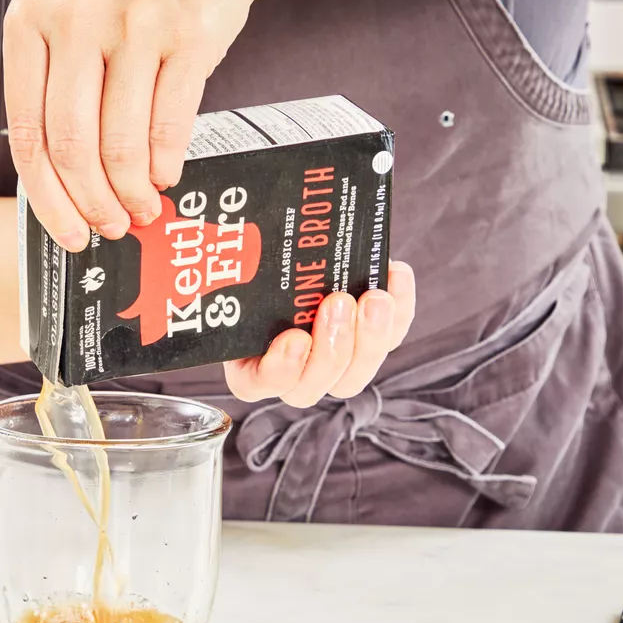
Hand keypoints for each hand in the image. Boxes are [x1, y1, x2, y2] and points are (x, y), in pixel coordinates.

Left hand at [1, 0, 267, 250]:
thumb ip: (58, 84)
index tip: (68, 234)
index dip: (48, 200)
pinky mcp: (189, 33)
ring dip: (134, 192)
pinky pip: (171, 124)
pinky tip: (167, 174)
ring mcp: (134, 23)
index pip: (29, 135)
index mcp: (30, 19)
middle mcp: (76, 17)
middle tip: (112, 229)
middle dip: (94, 204)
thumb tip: (67, 186)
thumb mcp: (72, 13)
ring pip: (121, 144)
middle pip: (73, 148)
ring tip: (143, 207)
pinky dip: (167, 163)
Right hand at [225, 262, 416, 405]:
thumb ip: (236, 263)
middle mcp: (292, 371)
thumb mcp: (242, 263)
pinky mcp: (370, 343)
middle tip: (337, 302)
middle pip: (312, 387)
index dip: (280, 369)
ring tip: (374, 298)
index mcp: (250, 359)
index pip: (259, 383)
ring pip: (354, 375)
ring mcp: (333, 362)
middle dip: (331, 349)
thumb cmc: (263, 257)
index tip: (294, 337)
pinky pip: (390, 339)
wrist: (303, 244)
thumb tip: (223, 235)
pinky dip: (399, 309)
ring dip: (369, 338)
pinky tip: (396, 274)